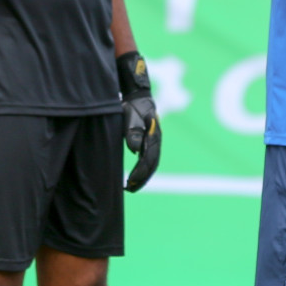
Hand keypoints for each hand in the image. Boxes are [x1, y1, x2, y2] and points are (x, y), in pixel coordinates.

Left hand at [117, 52, 159, 191]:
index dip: (140, 172)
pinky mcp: (150, 141)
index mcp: (153, 134)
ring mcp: (154, 140)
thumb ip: (132, 131)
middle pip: (152, 164)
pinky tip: (135, 176)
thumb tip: (134, 150)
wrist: (138, 96)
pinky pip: (149, 158)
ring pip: (152, 162)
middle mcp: (156, 139)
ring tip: (132, 186)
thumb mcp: (129, 115)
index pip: (149, 158)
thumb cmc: (132, 105)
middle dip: (142, 178)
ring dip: (143, 176)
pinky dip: (143, 169)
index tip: (130, 182)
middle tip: (130, 189)